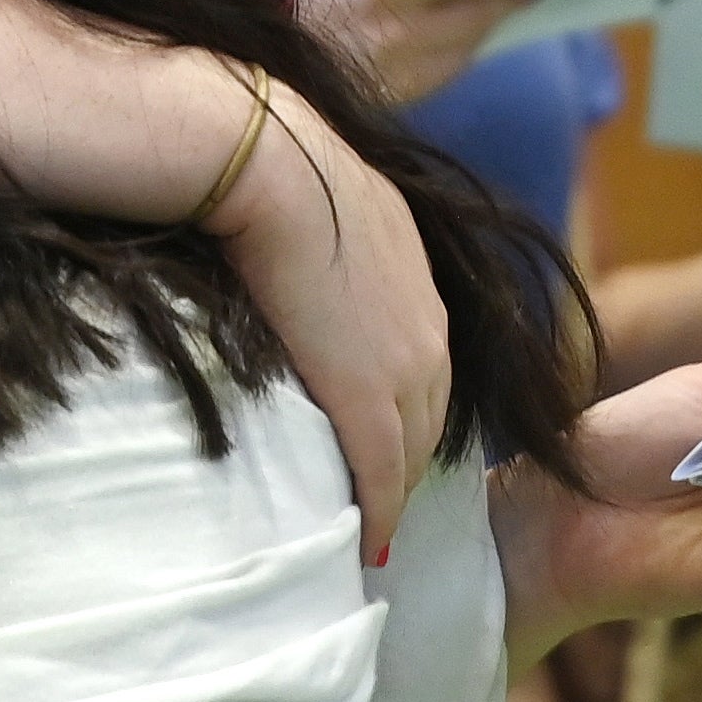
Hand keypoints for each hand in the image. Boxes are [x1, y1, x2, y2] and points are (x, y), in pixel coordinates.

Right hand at [204, 86, 451, 567]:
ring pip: (412, 449)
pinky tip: (368, 539)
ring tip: (370, 521)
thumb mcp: (321, 192)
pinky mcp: (368, 397)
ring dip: (394, 487)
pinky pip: (382, 472)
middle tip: (379, 493)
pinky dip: (379, 508)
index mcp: (414, 273)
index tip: (383, 439)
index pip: (422, 363)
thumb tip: (277, 237)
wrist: (272, 166)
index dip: (403, 405)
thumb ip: (321, 226)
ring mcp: (405, 364)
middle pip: (430, 415)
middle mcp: (427, 325)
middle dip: (409, 457)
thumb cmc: (271, 162)